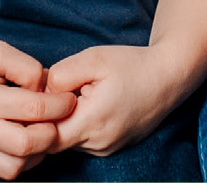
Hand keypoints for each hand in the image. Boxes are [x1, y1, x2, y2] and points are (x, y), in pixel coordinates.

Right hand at [0, 42, 73, 179]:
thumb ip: (25, 66)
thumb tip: (46, 89)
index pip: (34, 109)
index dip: (60, 105)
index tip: (68, 98)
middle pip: (26, 145)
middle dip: (52, 132)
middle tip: (57, 117)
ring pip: (15, 167)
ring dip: (36, 152)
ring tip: (40, 129)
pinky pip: (2, 170)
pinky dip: (21, 160)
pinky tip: (25, 138)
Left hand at [46, 42, 194, 157]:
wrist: (169, 77)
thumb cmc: (132, 65)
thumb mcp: (93, 58)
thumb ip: (60, 75)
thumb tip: (41, 92)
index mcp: (93, 122)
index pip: (47, 136)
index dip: (37, 117)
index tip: (39, 95)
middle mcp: (99, 143)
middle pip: (55, 140)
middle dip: (49, 118)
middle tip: (57, 90)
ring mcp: (106, 148)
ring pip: (68, 141)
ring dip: (64, 121)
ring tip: (77, 94)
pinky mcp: (111, 147)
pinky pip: (83, 141)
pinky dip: (78, 125)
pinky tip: (87, 103)